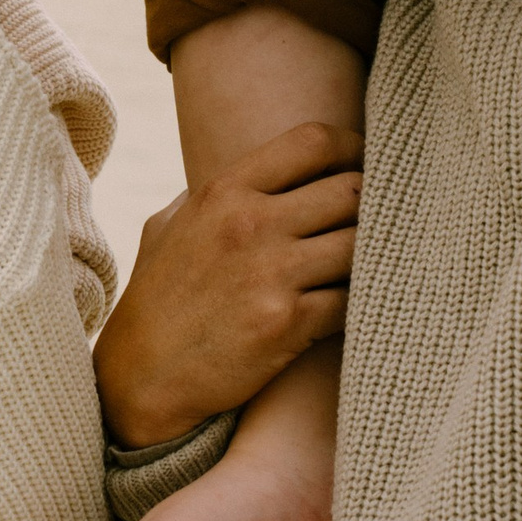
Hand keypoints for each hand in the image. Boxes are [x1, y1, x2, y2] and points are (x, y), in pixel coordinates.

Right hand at [92, 123, 360, 449]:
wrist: (140, 378)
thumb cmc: (156, 299)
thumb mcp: (170, 225)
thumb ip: (218, 195)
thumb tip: (264, 173)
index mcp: (225, 191)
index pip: (312, 142)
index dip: (352, 147)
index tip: (363, 163)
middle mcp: (250, 224)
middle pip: (351, 191)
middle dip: (374, 204)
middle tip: (381, 218)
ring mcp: (271, 274)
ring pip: (361, 246)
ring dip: (374, 254)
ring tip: (373, 262)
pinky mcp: (288, 324)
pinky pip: (352, 300)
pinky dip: (362, 301)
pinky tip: (357, 305)